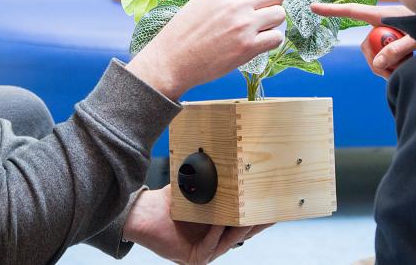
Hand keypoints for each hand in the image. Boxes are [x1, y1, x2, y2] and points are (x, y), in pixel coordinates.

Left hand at [123, 185, 270, 263]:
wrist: (143, 212)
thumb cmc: (168, 201)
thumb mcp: (196, 189)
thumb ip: (212, 181)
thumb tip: (228, 160)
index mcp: (216, 226)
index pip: (241, 222)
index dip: (256, 215)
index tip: (271, 205)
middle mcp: (212, 241)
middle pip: (241, 234)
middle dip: (257, 223)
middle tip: (272, 213)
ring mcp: (204, 251)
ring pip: (228, 241)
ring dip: (241, 228)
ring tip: (252, 216)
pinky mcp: (193, 258)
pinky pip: (209, 246)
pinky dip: (216, 234)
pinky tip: (221, 223)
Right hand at [128, 0, 287, 100]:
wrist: (173, 58)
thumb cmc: (186, 30)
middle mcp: (238, 3)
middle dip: (275, 2)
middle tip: (265, 11)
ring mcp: (245, 25)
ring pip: (280, 15)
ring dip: (273, 22)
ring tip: (259, 28)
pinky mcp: (248, 48)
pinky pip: (277, 38)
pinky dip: (271, 40)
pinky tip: (260, 42)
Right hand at [311, 3, 415, 77]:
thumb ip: (399, 49)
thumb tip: (376, 63)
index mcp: (384, 15)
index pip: (353, 11)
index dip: (332, 10)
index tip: (313, 7)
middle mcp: (383, 23)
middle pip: (365, 44)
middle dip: (375, 61)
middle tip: (392, 73)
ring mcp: (389, 33)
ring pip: (376, 54)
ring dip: (387, 67)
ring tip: (406, 69)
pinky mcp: (396, 42)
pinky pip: (386, 57)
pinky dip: (394, 66)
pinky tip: (408, 67)